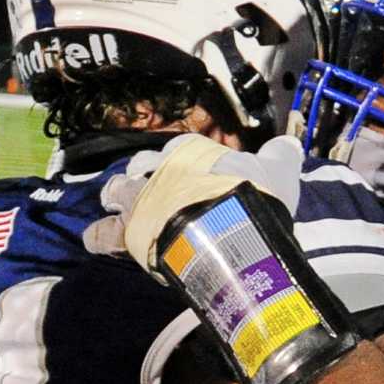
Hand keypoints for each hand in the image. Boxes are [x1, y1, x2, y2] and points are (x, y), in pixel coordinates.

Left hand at [84, 134, 306, 268]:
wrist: (230, 234)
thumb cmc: (251, 199)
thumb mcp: (277, 171)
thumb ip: (280, 156)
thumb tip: (288, 145)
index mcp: (192, 152)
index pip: (181, 148)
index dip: (184, 160)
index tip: (191, 170)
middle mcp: (159, 171)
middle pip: (142, 165)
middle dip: (144, 173)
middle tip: (151, 186)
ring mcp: (141, 200)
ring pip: (118, 191)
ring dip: (118, 197)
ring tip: (118, 205)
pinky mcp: (130, 233)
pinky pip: (104, 234)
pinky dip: (99, 236)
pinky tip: (94, 238)